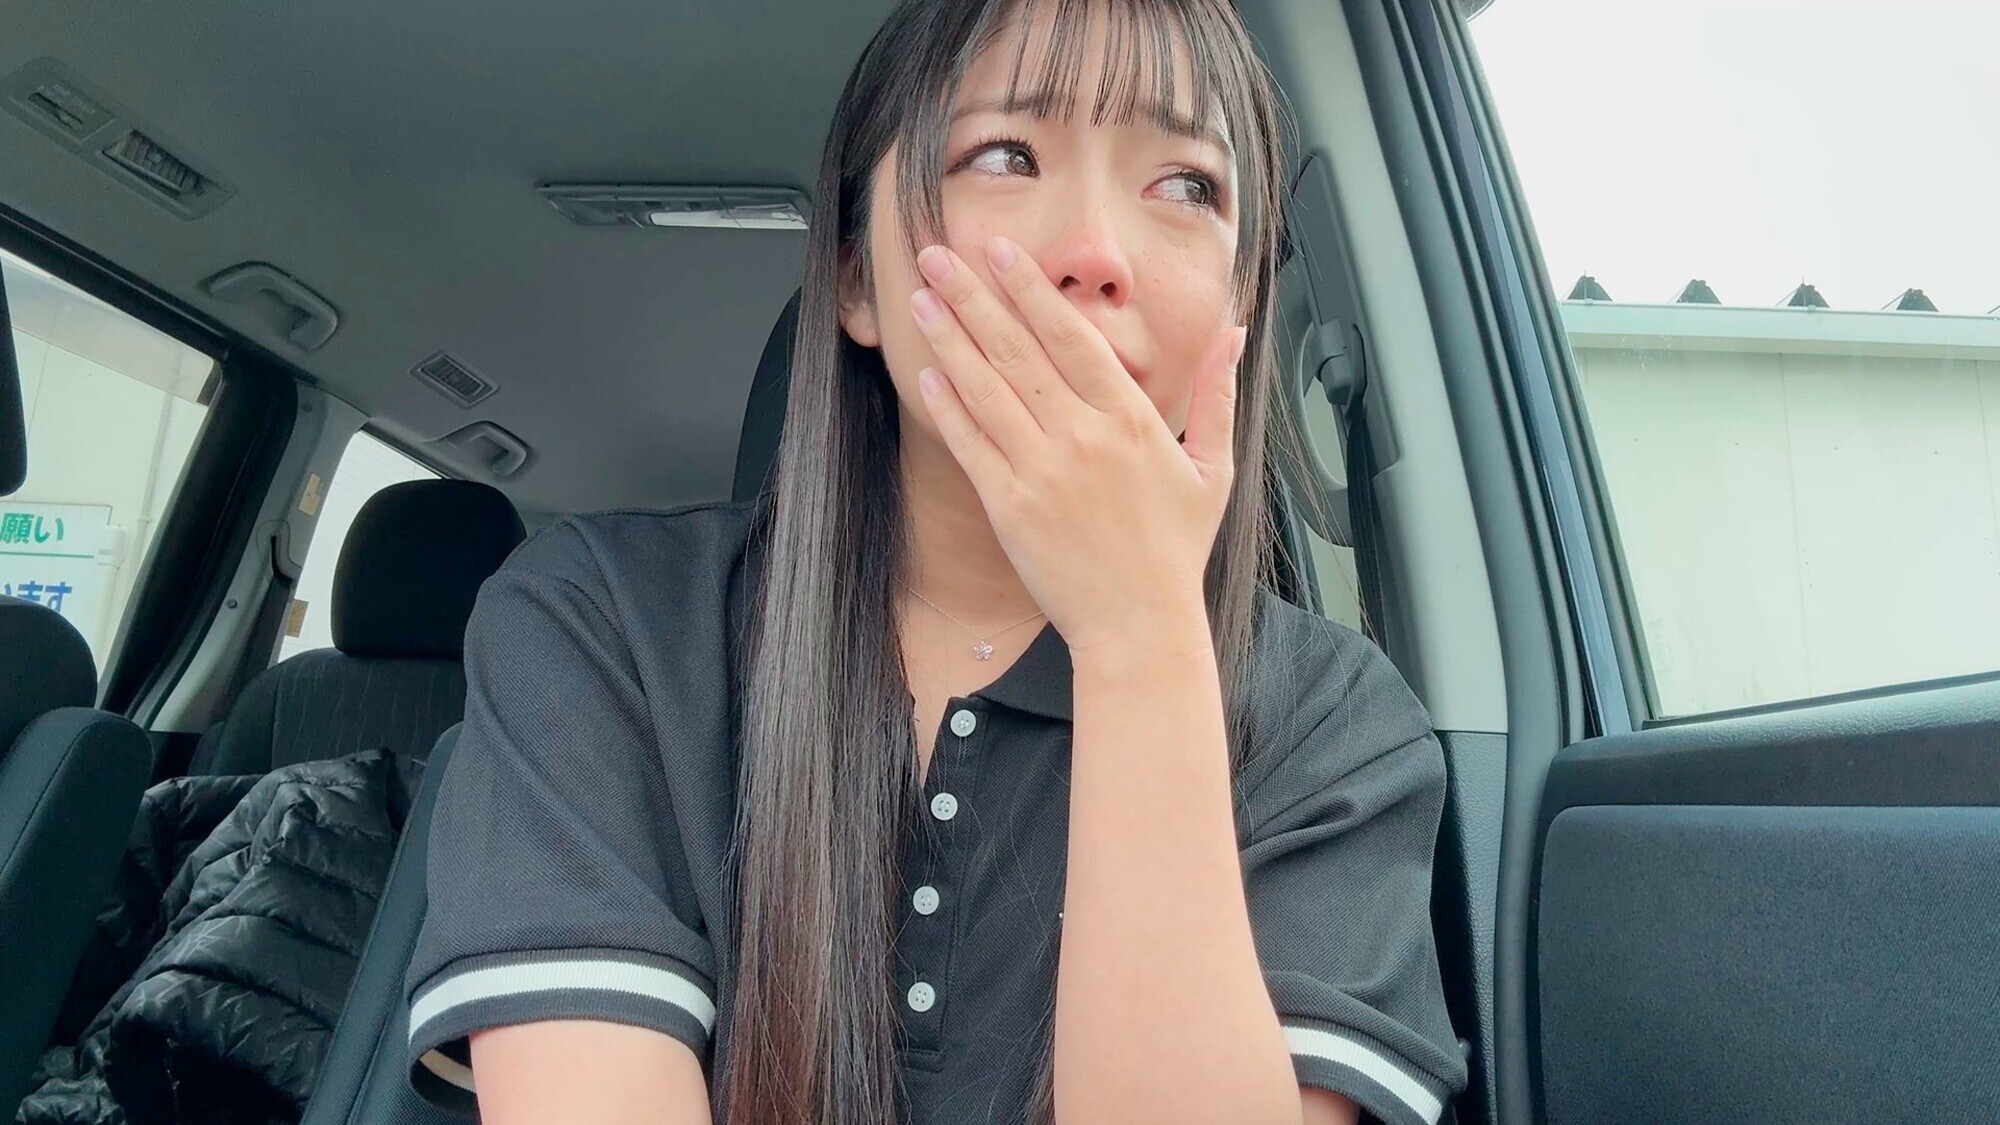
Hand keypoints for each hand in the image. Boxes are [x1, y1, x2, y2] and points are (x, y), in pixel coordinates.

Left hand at [908, 235, 1246, 656]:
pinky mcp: (1010, 507)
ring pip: (988, 389)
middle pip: (1019, 351)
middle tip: (939, 255)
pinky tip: (927, 371)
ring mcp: (1043, 472)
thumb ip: (1217, 394)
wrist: (1139, 625)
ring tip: (923, 298)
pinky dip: (948, 406)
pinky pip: (971, 446)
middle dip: (975, 297)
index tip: (1000, 253)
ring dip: (951, 338)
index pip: (1072, 337)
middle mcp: (1084, 437)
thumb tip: (1234, 333)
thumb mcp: (1214, 466)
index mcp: (1131, 419)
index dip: (1031, 290)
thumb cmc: (1175, 550)